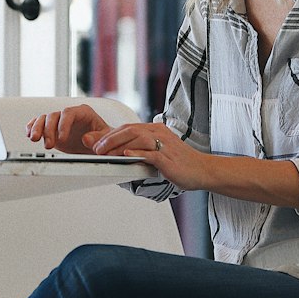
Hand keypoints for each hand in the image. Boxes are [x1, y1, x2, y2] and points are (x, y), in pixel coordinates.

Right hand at [26, 104, 112, 154]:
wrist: (99, 144)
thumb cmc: (104, 138)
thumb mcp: (106, 138)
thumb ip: (98, 138)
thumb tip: (86, 138)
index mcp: (83, 112)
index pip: (69, 113)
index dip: (63, 124)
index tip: (62, 138)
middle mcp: (69, 115)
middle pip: (54, 115)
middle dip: (49, 130)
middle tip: (49, 145)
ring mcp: (59, 122)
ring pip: (44, 119)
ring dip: (37, 128)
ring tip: (34, 139)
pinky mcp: (52, 129)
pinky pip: (39, 124)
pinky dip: (32, 127)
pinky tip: (29, 134)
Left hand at [93, 122, 210, 190]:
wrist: (202, 170)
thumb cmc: (180, 163)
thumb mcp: (159, 152)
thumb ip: (142, 150)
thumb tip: (121, 154)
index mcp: (156, 129)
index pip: (128, 127)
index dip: (110, 134)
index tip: (96, 142)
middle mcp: (159, 133)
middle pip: (130, 130)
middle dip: (109, 138)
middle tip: (95, 147)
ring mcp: (165, 145)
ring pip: (137, 139)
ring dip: (118, 146)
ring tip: (105, 152)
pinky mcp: (168, 158)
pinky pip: (150, 153)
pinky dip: (137, 154)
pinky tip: (126, 156)